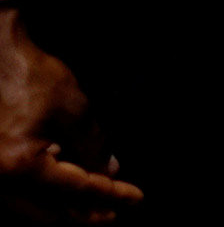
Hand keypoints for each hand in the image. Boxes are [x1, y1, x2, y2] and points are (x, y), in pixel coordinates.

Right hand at [0, 17, 139, 222]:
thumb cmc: (32, 78)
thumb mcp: (74, 108)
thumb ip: (93, 146)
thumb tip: (109, 172)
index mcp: (20, 166)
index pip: (76, 191)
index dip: (110, 195)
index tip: (136, 199)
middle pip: (48, 214)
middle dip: (84, 213)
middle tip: (115, 210)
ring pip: (32, 208)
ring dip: (65, 207)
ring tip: (97, 201)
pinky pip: (19, 195)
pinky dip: (46, 195)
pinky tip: (70, 185)